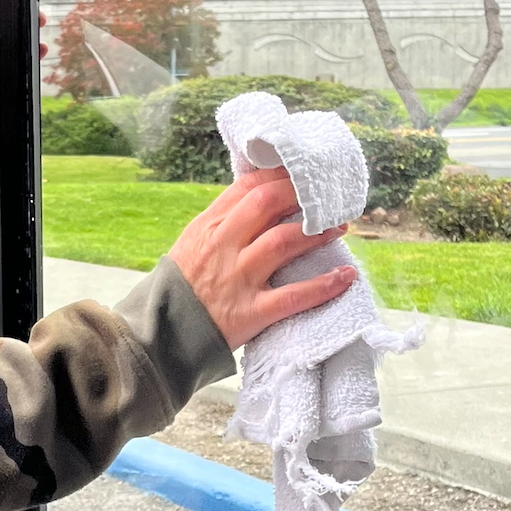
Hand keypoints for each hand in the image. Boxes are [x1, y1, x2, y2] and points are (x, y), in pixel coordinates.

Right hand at [168, 168, 357, 350]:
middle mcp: (223, 247)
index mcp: (209, 226)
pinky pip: (294, 295)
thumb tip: (261, 197)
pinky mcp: (252, 312)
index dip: (280, 177)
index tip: (302, 176)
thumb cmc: (183, 285)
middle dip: (302, 196)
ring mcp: (238, 278)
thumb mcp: (194, 242)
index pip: (247, 187)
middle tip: (326, 198)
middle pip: (267, 204)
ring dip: (318, 232)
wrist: (164, 334)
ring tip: (339, 228)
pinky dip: (324, 285)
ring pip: (284, 242)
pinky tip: (346, 276)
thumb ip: (224, 220)